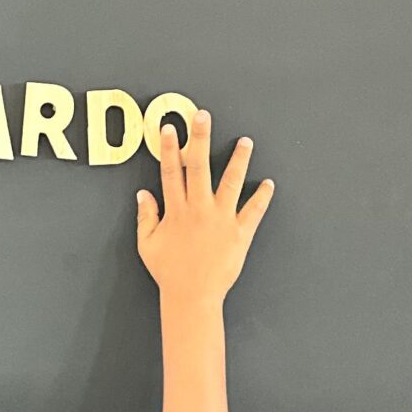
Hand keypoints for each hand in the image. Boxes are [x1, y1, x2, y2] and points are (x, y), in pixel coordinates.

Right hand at [136, 109, 273, 308]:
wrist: (192, 296)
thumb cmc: (169, 272)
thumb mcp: (147, 245)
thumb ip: (145, 217)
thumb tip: (143, 194)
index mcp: (176, 211)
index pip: (170, 172)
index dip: (168, 148)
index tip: (169, 128)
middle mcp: (199, 209)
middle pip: (198, 166)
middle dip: (199, 138)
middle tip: (202, 116)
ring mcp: (221, 219)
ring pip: (230, 182)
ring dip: (238, 160)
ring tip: (245, 141)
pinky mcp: (240, 233)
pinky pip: (253, 211)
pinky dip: (262, 197)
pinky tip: (268, 183)